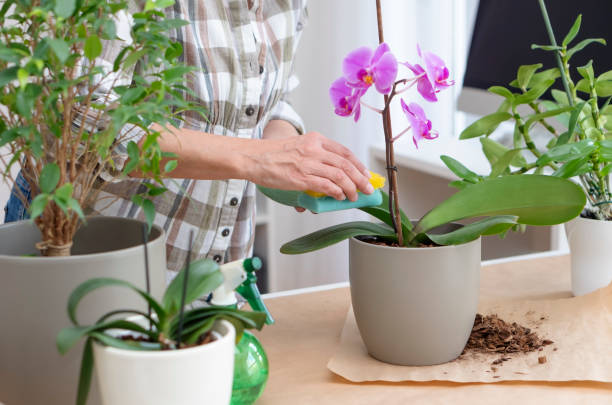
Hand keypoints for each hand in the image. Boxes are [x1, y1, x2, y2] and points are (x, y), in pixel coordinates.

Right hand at [243, 132, 373, 200]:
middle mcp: (314, 149)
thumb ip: (313, 159)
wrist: (252, 157)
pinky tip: (339, 197)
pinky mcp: (301, 177)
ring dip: (351, 188)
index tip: (366, 175)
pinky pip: (326, 185)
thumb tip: (325, 180)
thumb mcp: (297, 148)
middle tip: (368, 189)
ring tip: (354, 196)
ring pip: (340, 175)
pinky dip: (336, 192)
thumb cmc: (271, 155)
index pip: (345, 152)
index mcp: (315, 139)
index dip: (359, 165)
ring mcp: (308, 163)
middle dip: (361, 178)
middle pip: (347, 164)